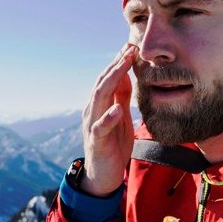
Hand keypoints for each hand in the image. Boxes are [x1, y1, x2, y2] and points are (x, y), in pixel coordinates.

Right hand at [81, 44, 136, 196]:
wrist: (102, 176)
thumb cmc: (112, 145)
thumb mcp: (120, 117)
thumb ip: (120, 98)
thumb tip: (126, 76)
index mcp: (99, 104)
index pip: (107, 78)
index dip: (118, 62)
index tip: (130, 45)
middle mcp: (92, 110)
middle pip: (102, 83)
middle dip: (116, 65)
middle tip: (129, 48)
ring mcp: (92, 125)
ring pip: (98, 98)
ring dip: (111, 80)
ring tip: (124, 66)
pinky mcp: (96, 141)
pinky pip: (100, 127)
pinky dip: (108, 117)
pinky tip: (117, 108)